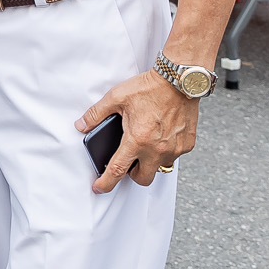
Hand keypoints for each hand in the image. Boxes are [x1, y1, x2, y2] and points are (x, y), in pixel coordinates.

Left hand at [76, 71, 197, 191]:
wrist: (179, 81)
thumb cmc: (149, 88)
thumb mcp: (116, 97)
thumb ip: (96, 114)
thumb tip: (81, 126)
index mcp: (137, 140)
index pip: (117, 170)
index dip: (106, 183)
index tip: (99, 188)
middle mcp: (157, 149)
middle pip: (142, 178)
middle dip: (133, 174)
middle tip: (128, 160)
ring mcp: (174, 149)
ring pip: (160, 167)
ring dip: (151, 161)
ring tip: (146, 143)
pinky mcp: (187, 145)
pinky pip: (173, 156)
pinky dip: (165, 150)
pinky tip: (161, 135)